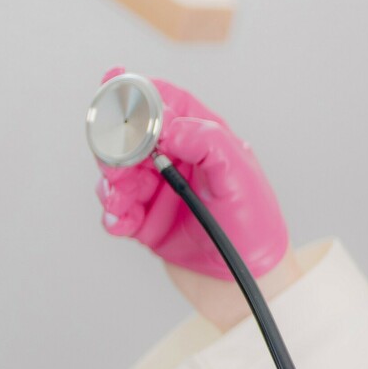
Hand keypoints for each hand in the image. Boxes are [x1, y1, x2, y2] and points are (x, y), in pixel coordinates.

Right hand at [92, 66, 289, 279]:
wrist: (250, 284)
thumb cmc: (256, 227)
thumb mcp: (240, 177)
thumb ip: (208, 142)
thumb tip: (168, 126)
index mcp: (204, 141)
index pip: (167, 103)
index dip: (139, 91)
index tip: (112, 84)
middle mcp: (179, 161)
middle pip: (130, 136)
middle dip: (115, 146)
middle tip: (117, 165)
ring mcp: (159, 191)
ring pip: (117, 173)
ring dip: (111, 183)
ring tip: (120, 200)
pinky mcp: (146, 223)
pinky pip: (116, 210)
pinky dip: (112, 214)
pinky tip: (120, 222)